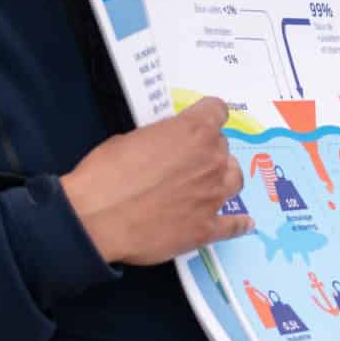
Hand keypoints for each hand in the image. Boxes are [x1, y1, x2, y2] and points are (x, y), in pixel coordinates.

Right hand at [62, 96, 252, 266]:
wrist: (95, 219)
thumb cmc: (105, 174)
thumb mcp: (129, 139)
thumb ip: (159, 140)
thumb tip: (164, 148)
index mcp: (194, 131)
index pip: (217, 111)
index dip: (207, 115)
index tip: (201, 121)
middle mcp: (211, 161)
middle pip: (223, 147)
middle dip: (207, 150)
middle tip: (186, 161)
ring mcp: (212, 197)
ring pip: (235, 180)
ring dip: (224, 177)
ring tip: (210, 183)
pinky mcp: (206, 229)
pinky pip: (234, 225)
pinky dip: (239, 224)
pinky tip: (244, 223)